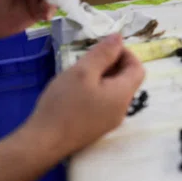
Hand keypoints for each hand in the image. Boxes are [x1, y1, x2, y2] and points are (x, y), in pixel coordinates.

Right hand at [23, 34, 144, 156]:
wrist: (43, 143)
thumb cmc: (64, 104)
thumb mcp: (83, 71)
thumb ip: (103, 53)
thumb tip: (119, 37)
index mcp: (123, 95)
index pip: (137, 68)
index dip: (124, 53)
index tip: (102, 49)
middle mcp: (122, 110)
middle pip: (126, 80)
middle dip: (111, 64)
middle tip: (87, 60)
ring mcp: (109, 122)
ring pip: (113, 91)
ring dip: (101, 77)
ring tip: (78, 74)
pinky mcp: (96, 128)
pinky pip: (103, 103)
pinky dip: (95, 91)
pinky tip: (74, 91)